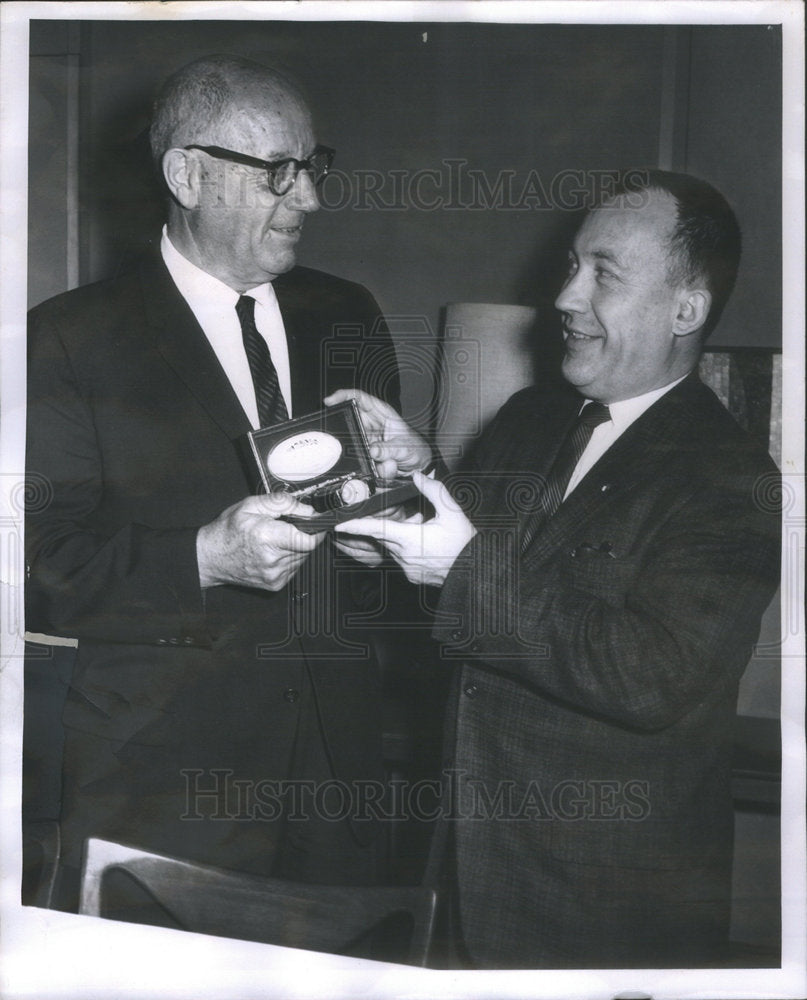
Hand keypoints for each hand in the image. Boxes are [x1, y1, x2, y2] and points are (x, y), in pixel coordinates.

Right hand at [197, 493, 323, 591]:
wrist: (210, 558)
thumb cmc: (228, 530)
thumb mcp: (251, 505)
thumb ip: (283, 503)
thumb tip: (308, 510)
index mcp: (267, 537)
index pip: (309, 540)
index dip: (316, 529)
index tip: (315, 523)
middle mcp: (273, 560)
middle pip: (308, 547)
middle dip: (302, 535)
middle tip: (284, 528)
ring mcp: (275, 575)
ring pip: (302, 557)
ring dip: (296, 547)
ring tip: (275, 540)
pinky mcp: (275, 584)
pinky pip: (294, 568)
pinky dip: (289, 558)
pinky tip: (272, 552)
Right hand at [323, 389, 432, 480]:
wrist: (419, 465)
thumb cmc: (415, 448)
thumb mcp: (405, 447)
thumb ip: (389, 449)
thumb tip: (373, 451)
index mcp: (382, 413)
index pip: (359, 398)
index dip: (343, 396)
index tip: (330, 401)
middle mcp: (371, 425)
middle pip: (350, 422)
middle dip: (350, 434)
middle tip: (361, 446)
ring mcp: (367, 440)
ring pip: (354, 445)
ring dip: (369, 457)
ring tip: (389, 461)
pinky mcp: (366, 453)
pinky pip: (361, 461)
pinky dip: (375, 468)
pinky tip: (389, 467)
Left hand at [335, 471, 475, 586]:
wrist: (475, 572)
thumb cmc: (464, 544)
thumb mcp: (452, 512)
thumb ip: (434, 491)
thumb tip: (418, 476)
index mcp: (410, 539)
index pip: (376, 529)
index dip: (355, 525)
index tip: (337, 524)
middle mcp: (404, 556)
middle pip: (384, 536)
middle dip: (389, 525)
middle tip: (411, 519)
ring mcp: (407, 568)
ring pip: (393, 547)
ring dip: (401, 537)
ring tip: (426, 533)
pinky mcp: (412, 576)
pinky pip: (401, 558)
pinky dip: (407, 549)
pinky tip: (426, 545)